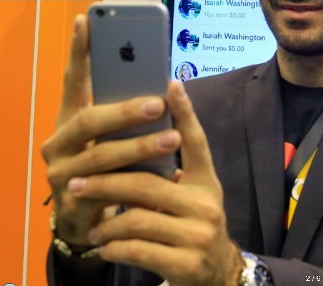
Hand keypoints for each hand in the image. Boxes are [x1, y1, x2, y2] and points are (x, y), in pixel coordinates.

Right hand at [41, 15, 181, 244]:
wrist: (88, 217)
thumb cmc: (109, 165)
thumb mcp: (116, 135)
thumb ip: (128, 111)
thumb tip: (165, 84)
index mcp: (70, 118)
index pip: (73, 80)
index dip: (78, 51)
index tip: (86, 20)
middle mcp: (59, 141)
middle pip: (88, 120)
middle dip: (125, 111)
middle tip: (157, 103)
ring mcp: (62, 172)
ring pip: (101, 156)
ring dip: (139, 146)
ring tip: (172, 139)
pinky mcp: (74, 201)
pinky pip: (109, 190)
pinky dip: (140, 180)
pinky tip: (168, 176)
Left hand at [63, 75, 241, 284]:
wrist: (216, 273)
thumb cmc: (193, 226)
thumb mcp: (191, 197)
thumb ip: (170, 176)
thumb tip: (134, 143)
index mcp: (206, 182)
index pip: (197, 143)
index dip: (185, 113)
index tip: (171, 84)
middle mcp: (206, 204)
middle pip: (147, 184)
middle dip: (106, 183)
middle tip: (78, 185)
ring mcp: (198, 235)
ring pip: (136, 219)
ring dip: (106, 223)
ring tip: (94, 227)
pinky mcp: (186, 264)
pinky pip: (136, 250)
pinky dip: (113, 248)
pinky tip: (106, 247)